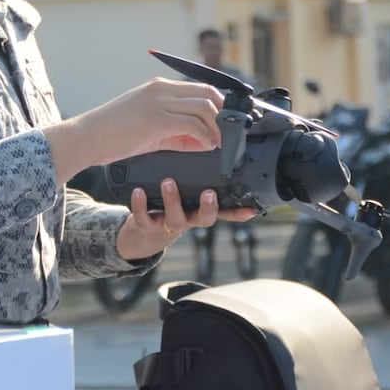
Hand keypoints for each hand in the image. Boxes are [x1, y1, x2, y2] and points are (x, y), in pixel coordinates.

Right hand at [45, 78, 222, 182]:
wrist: (86, 138)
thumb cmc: (113, 135)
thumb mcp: (149, 128)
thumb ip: (177, 130)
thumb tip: (205, 139)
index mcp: (160, 87)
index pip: (202, 88)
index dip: (220, 105)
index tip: (229, 123)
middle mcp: (161, 89)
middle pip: (208, 93)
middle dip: (225, 114)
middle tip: (231, 135)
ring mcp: (158, 102)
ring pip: (205, 107)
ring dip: (218, 127)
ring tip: (221, 144)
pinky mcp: (156, 119)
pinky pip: (192, 124)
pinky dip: (205, 135)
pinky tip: (207, 146)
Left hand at [116, 177, 256, 260]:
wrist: (143, 235)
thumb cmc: (169, 209)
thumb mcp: (186, 199)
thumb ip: (196, 184)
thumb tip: (209, 154)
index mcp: (199, 211)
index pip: (224, 213)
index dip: (238, 213)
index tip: (251, 209)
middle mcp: (188, 219)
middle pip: (204, 219)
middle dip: (208, 208)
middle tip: (209, 193)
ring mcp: (168, 225)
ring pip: (175, 218)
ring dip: (173, 200)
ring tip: (168, 182)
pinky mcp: (148, 227)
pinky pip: (144, 217)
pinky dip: (141, 204)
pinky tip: (139, 191)